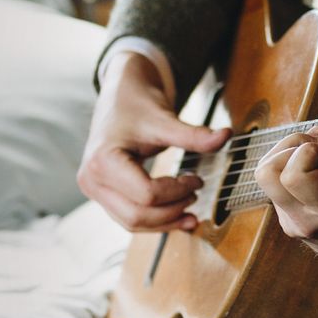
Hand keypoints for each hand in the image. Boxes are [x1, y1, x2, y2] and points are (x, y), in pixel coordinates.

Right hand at [78, 51, 229, 232]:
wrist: (121, 95)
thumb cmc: (137, 104)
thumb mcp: (165, 120)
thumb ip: (194, 135)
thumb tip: (225, 136)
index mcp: (102, 161)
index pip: (146, 194)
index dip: (177, 191)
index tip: (196, 179)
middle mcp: (91, 180)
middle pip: (136, 216)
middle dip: (171, 211)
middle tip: (195, 196)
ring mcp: (94, 190)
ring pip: (132, 222)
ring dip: (164, 222)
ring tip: (191, 212)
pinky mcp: (103, 194)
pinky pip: (129, 217)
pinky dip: (154, 220)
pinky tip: (176, 214)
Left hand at [254, 89, 317, 304]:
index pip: (294, 176)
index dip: (309, 150)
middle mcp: (305, 221)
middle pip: (266, 173)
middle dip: (289, 146)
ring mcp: (292, 224)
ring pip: (265, 178)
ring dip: (286, 155)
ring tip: (316, 152)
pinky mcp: (288, 222)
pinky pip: (274, 186)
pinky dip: (290, 168)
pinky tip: (315, 166)